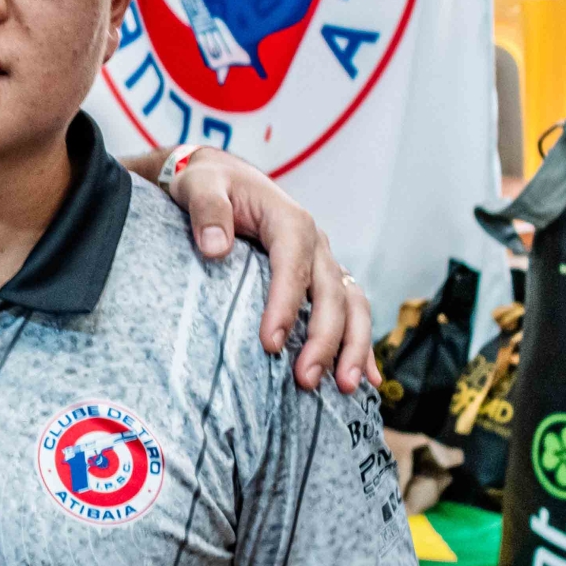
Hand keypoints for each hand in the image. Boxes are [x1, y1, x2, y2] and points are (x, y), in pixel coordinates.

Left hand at [161, 149, 376, 392]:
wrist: (224, 179)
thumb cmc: (209, 184)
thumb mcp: (199, 186)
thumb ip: (207, 211)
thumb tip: (215, 247)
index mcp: (289, 219)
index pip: (293, 264)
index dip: (285, 304)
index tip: (269, 343)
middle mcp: (315, 243)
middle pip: (331, 292)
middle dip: (324, 339)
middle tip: (305, 379)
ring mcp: (323, 263)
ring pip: (351, 305)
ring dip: (353, 346)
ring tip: (345, 387)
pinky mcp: (321, 280)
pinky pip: (350, 312)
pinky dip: (360, 343)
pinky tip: (367, 379)